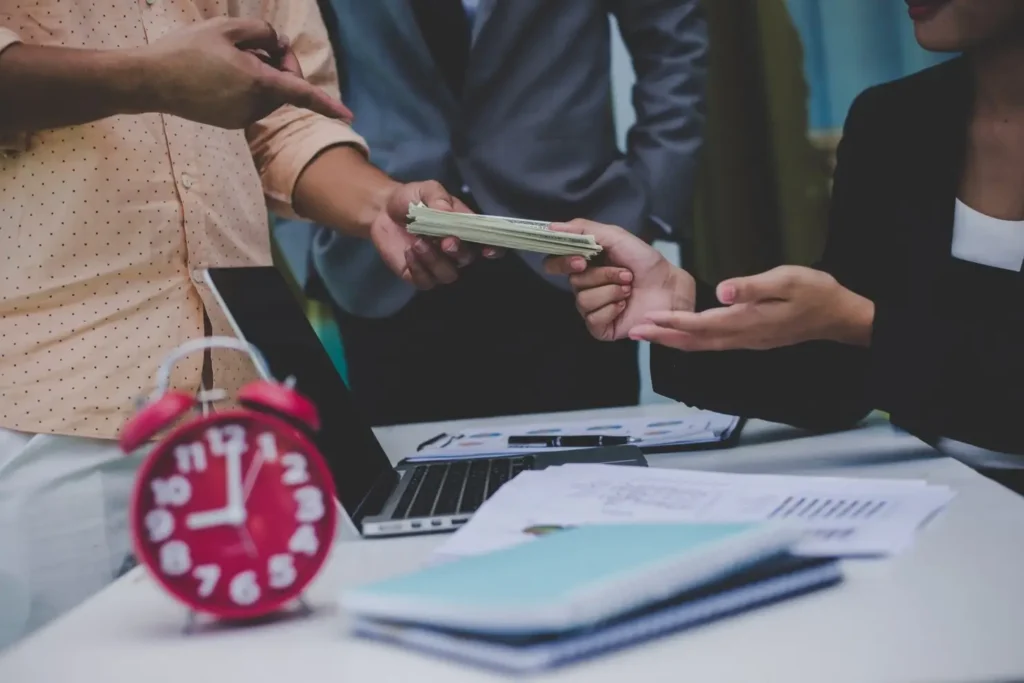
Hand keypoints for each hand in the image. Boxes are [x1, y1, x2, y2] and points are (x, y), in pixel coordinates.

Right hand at [136, 18, 352, 128]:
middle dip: (281, 66)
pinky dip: (248, 87)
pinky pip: (251, 103)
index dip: (327, 103)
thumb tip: (277, 45)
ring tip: (233, 56)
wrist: (149, 81)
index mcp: (257, 83)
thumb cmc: (185, 50)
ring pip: (268, 95)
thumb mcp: (225, 28)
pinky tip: (222, 73)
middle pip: (284, 86)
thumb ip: (261, 33)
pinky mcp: (230, 123)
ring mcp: (242, 119)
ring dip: (263, 75)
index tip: (349, 115)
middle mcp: (254, 107)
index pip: (301, 93)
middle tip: (261, 44)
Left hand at [370, 181, 503, 288]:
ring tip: (418, 243)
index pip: (486, 243)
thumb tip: (448, 212)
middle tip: (445, 241)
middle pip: (467, 259)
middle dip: (459, 252)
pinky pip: (426, 281)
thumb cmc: (411, 199)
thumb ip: (438, 198)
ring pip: (447, 274)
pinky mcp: (418, 275)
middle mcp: (456, 251)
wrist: (382, 210)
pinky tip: (409, 252)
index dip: (493, 249)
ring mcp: (438, 265)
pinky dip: (418, 268)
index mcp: (465, 230)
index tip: (488, 250)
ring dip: (434, 260)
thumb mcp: (427, 189)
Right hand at [544, 219, 694, 340]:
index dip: (561, 263)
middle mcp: (585, 286)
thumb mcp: (615, 236)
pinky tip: (624, 306)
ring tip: (629, 289)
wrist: (670, 285)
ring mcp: (592, 308)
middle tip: (625, 274)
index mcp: (585, 264)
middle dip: (602, 276)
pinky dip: (611, 309)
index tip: (579, 261)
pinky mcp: (601, 327)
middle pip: (574, 282)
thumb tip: (551, 227)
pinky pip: (592, 319)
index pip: (554, 264)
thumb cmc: (644, 260)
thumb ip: (583, 229)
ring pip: (583, 301)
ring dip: (610, 291)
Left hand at [630, 265, 873, 350]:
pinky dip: (692, 340)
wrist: (839, 316)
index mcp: (747, 321)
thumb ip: (753, 286)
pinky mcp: (751, 338)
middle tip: (635, 333)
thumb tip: (722, 291)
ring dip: (674, 340)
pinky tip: (682, 334)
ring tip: (650, 335)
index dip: (672, 324)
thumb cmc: (815, 293)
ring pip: (703, 345)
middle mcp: (743, 336)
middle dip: (664, 338)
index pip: (701, 325)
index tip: (648, 321)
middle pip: (695, 342)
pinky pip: (713, 343)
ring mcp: (747, 340)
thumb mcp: (786, 281)